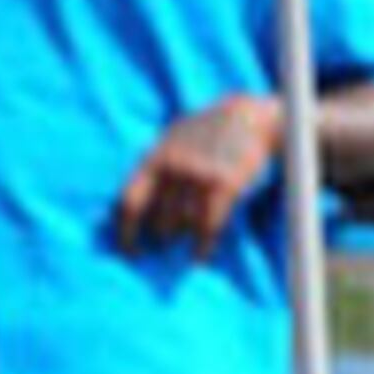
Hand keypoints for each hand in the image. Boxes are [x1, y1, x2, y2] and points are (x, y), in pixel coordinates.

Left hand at [112, 93, 289, 257]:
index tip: (128, 252)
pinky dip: (203, 248)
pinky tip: (201, 256)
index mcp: (154, 158)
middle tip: (165, 248)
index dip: (125, 232)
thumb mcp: (173, 141)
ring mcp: (198, 177)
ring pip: (184, 226)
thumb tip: (138, 199)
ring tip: (186, 251)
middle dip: (161, 239)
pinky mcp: (224, 186)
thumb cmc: (209, 131)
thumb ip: (157, 166)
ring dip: (184, 241)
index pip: (129, 202)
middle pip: (158, 221)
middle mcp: (173, 168)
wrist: (248, 118)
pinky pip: (208, 228)